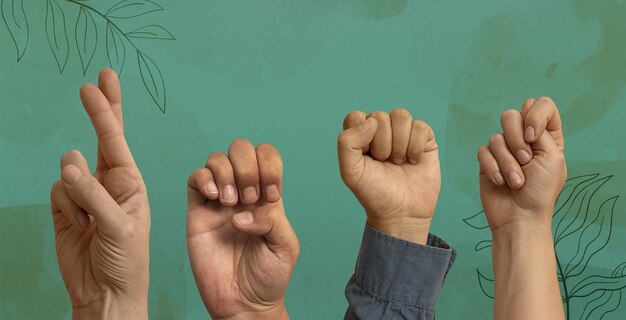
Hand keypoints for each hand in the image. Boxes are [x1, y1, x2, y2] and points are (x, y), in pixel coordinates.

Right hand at [49, 69, 149, 318]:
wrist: (106, 292)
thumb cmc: (126, 261)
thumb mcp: (120, 227)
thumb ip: (94, 195)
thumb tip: (68, 165)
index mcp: (131, 182)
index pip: (117, 139)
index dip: (106, 110)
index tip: (98, 83)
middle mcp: (109, 182)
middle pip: (100, 138)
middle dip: (100, 110)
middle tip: (96, 81)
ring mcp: (86, 193)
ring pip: (68, 169)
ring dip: (76, 191)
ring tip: (90, 220)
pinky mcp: (66, 208)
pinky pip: (56, 192)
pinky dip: (64, 208)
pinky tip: (79, 226)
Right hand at [187, 140, 298, 319]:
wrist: (244, 303)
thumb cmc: (268, 276)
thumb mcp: (285, 246)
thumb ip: (272, 221)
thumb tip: (241, 212)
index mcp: (267, 195)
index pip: (267, 156)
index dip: (269, 165)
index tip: (270, 195)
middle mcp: (243, 192)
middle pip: (241, 149)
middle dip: (246, 167)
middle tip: (248, 198)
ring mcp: (219, 201)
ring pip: (216, 159)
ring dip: (226, 174)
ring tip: (230, 202)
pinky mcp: (198, 212)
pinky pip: (195, 179)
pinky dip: (203, 179)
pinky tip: (214, 198)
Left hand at [337, 108, 439, 243]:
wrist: (402, 213)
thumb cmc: (374, 192)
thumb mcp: (351, 173)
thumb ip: (347, 144)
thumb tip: (371, 121)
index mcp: (360, 136)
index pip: (356, 117)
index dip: (361, 136)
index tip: (365, 156)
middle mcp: (381, 130)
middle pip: (380, 116)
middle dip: (382, 145)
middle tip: (384, 163)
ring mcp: (403, 133)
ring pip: (401, 115)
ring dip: (400, 144)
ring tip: (398, 162)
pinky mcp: (424, 138)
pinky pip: (420, 126)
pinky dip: (416, 147)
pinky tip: (413, 161)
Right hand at [478, 97, 565, 231]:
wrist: (520, 217)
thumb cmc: (540, 192)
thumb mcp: (552, 157)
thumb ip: (540, 129)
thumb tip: (525, 107)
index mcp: (546, 136)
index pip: (541, 105)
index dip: (534, 116)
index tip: (533, 137)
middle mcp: (524, 139)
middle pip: (511, 116)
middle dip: (516, 140)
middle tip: (525, 160)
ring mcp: (504, 150)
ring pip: (496, 137)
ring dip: (507, 163)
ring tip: (515, 182)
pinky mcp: (487, 161)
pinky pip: (483, 152)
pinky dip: (493, 168)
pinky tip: (500, 182)